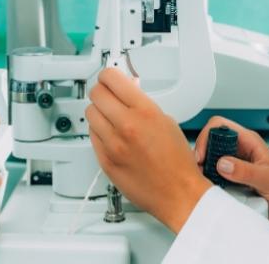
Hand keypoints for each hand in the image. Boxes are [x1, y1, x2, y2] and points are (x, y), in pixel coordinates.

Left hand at [86, 68, 212, 232]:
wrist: (178, 193)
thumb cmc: (177, 161)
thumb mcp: (166, 120)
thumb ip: (142, 103)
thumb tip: (128, 89)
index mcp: (144, 112)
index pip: (111, 79)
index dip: (109, 75)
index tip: (110, 77)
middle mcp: (126, 126)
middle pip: (96, 93)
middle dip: (103, 91)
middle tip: (109, 94)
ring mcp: (113, 144)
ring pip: (90, 114)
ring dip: (99, 111)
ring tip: (111, 116)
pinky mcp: (105, 160)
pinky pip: (92, 136)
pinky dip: (99, 131)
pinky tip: (112, 134)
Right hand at [195, 116, 268, 225]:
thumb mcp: (268, 179)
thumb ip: (246, 171)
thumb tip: (223, 164)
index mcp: (249, 142)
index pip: (219, 126)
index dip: (207, 136)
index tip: (202, 157)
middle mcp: (239, 151)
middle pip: (210, 141)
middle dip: (201, 154)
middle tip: (198, 170)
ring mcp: (234, 165)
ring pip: (209, 160)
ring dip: (203, 169)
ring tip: (203, 181)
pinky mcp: (231, 180)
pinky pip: (213, 176)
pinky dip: (208, 182)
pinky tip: (210, 189)